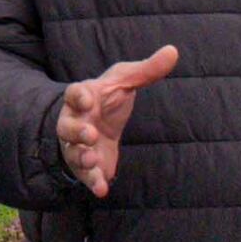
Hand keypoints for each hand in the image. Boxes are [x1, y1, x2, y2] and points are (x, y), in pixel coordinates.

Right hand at [56, 45, 179, 197]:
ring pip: (73, 152)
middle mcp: (75, 122)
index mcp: (83, 98)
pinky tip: (102, 190)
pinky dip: (92, 182)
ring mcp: (77, 145)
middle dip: (76, 131)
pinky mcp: (86, 166)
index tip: (87, 98)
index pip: (74, 94)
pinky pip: (85, 175)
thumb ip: (146, 70)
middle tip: (89, 134)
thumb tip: (173, 51)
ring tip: (92, 160)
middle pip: (67, 127)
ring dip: (81, 157)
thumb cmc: (108, 99)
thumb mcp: (125, 81)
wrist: (97, 125)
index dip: (78, 96)